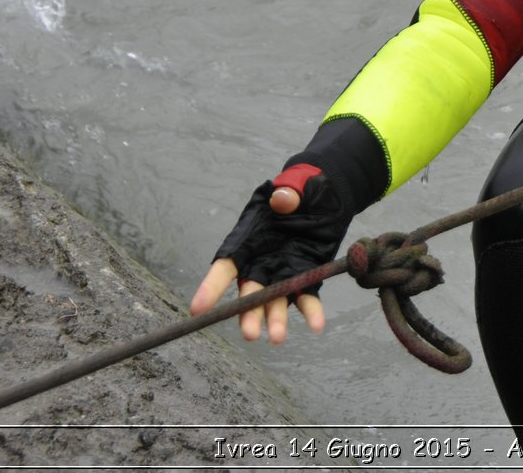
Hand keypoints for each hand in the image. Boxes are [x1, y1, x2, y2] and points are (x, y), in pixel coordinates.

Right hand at [188, 163, 350, 343]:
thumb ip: (287, 193)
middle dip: (247, 314)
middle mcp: (260, 264)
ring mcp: (282, 274)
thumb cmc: (301, 191)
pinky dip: (311, 312)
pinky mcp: (305, 279)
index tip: (197, 309)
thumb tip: (283, 200)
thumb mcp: (295, 186)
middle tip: (249, 333)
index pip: (225, 267)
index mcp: (248, 242)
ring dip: (275, 320)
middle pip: (248, 292)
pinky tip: (316, 325)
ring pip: (274, 302)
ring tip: (277, 337)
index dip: (210, 287)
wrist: (325, 197)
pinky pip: (306, 299)